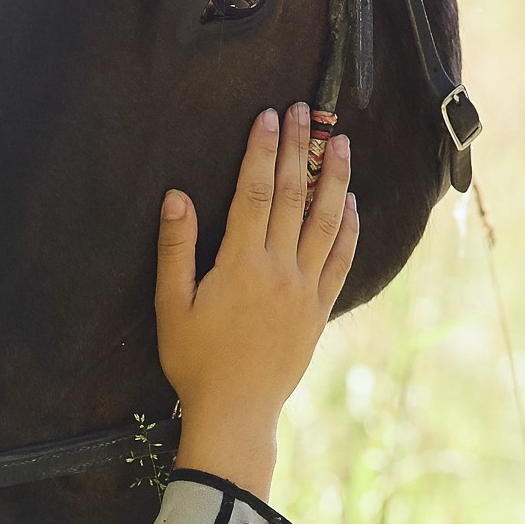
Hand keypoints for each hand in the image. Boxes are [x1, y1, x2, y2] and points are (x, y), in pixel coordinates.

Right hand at [154, 102, 357, 498]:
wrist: (237, 413)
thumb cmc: (195, 361)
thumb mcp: (171, 306)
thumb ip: (175, 250)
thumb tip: (177, 198)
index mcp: (241, 264)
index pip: (254, 192)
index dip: (262, 151)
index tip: (269, 117)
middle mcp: (279, 269)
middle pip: (291, 196)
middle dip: (299, 149)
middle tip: (305, 111)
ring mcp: (305, 289)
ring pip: (326, 222)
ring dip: (335, 178)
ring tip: (342, 143)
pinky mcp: (319, 309)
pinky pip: (341, 261)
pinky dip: (349, 229)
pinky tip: (352, 204)